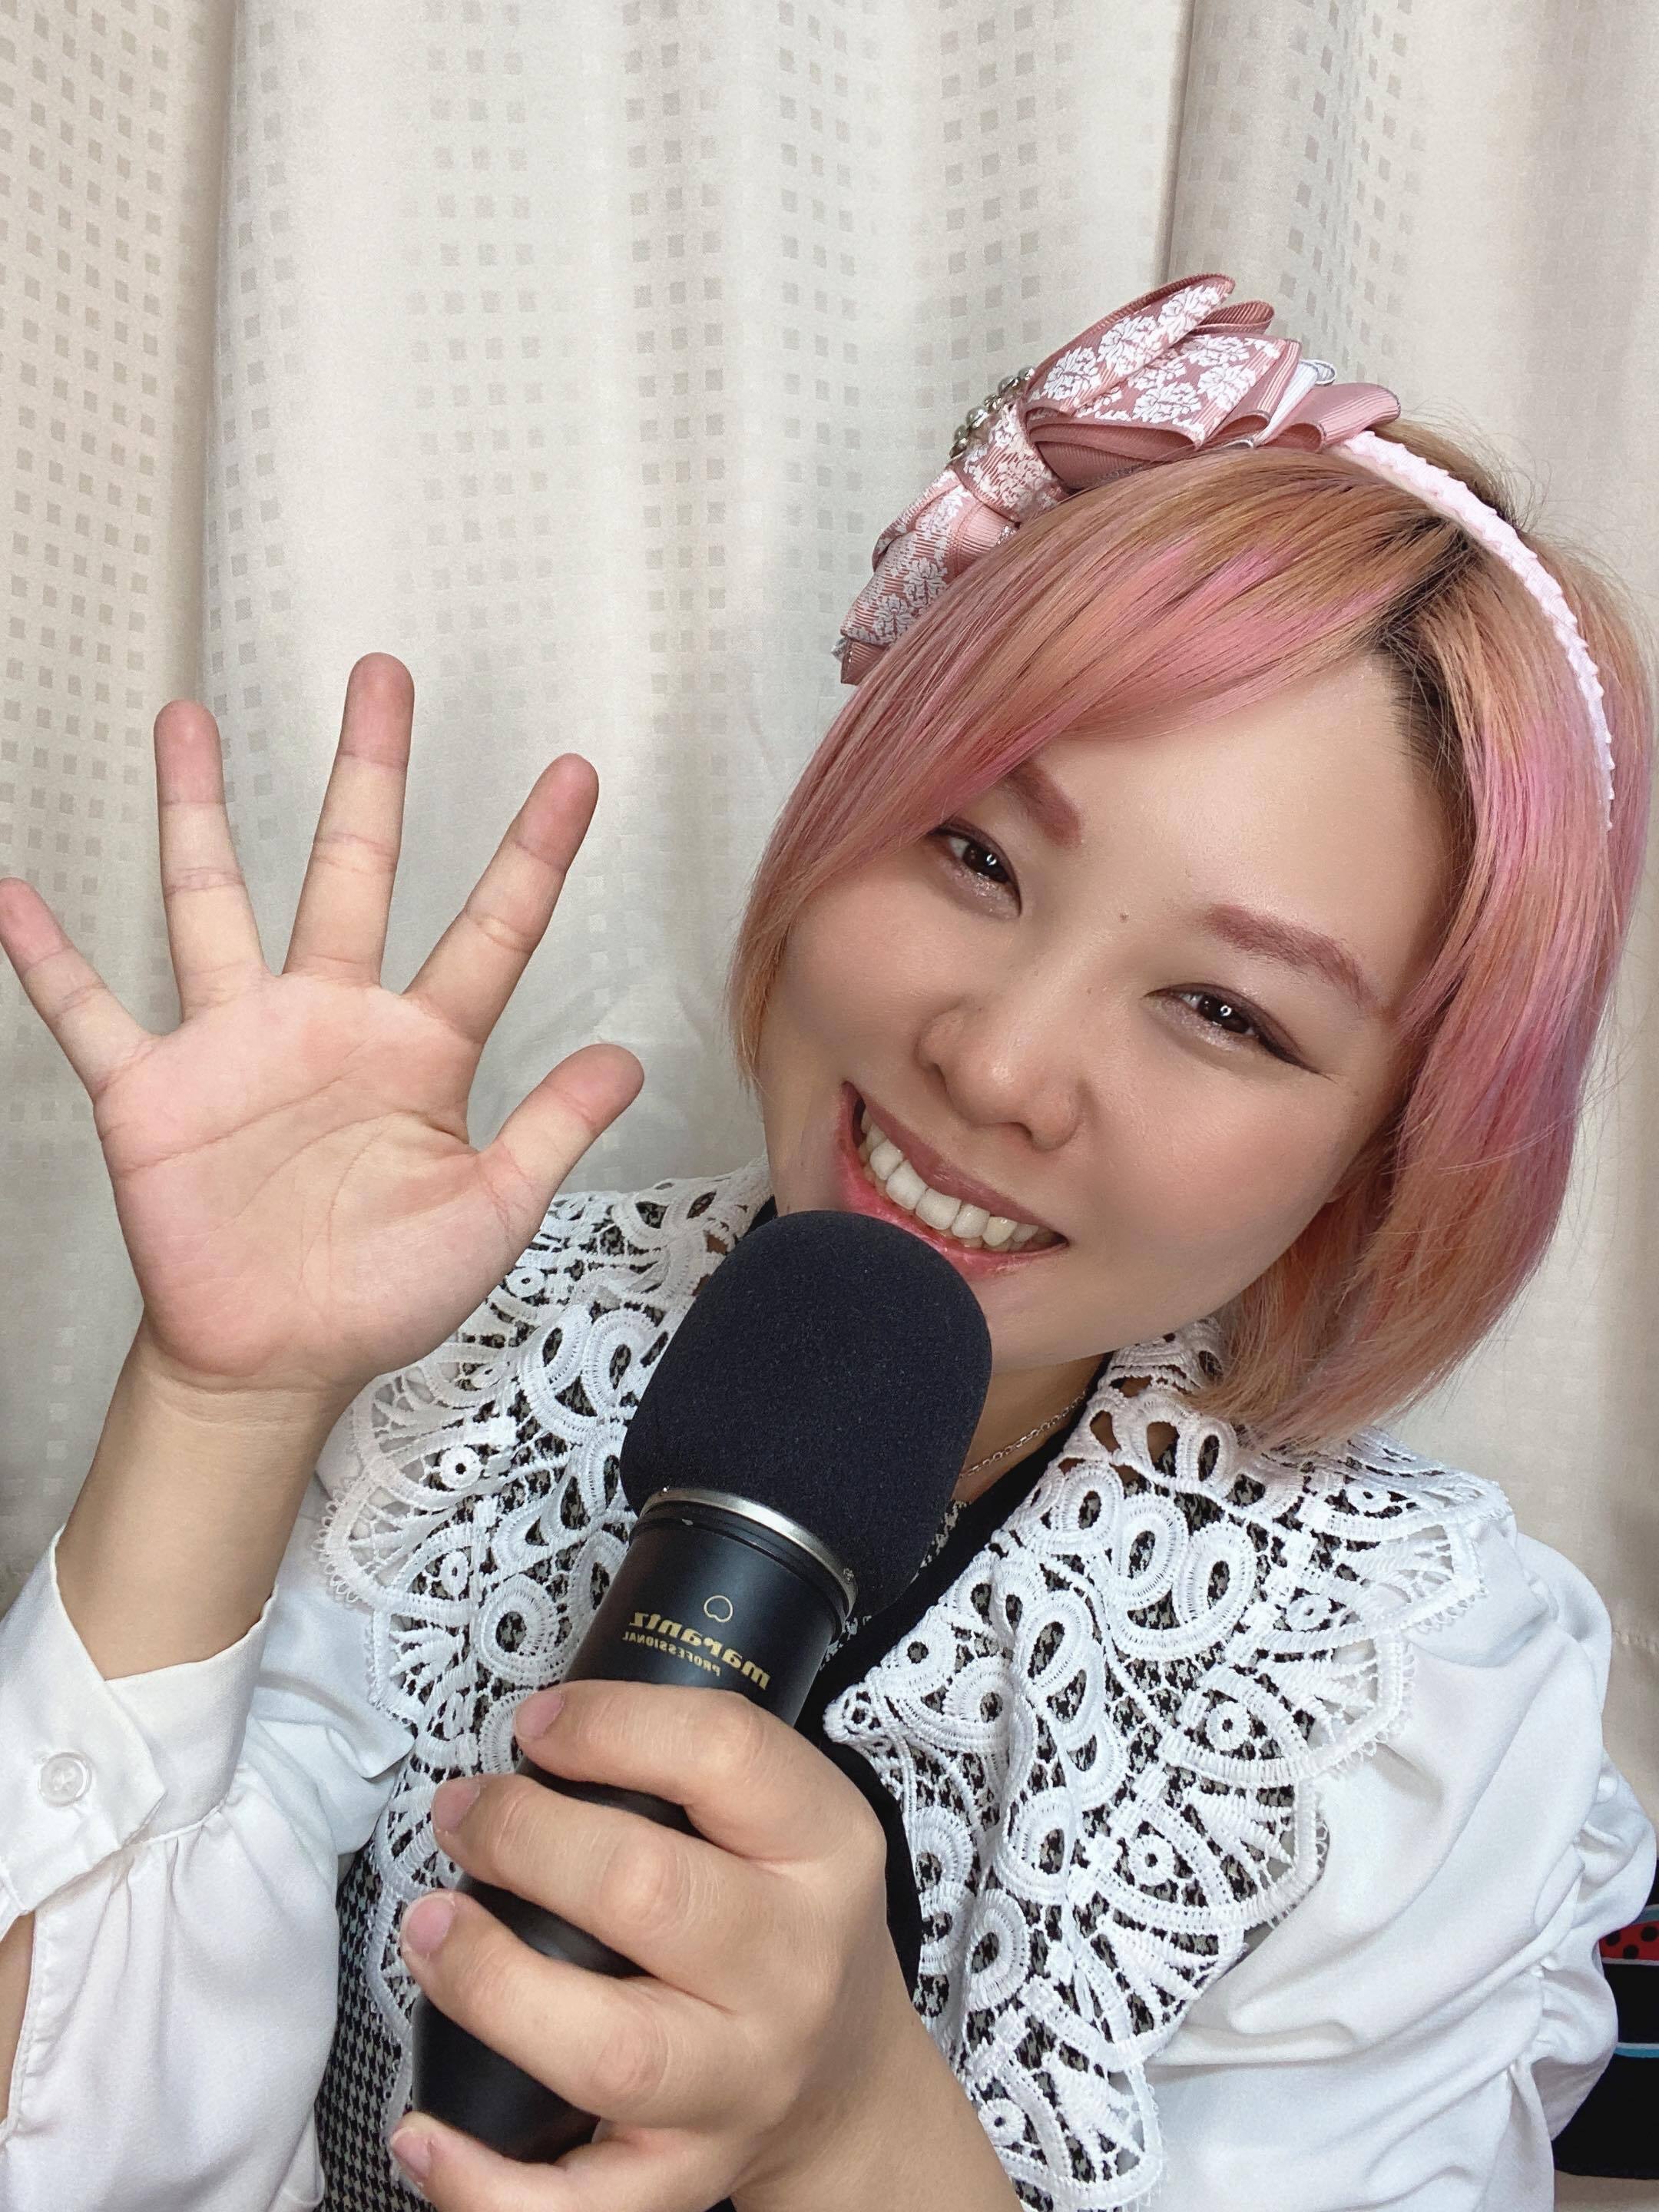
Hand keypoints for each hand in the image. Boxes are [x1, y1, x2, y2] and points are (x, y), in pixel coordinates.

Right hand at [0, 655, 641, 1411]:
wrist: (276, 1363)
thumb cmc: (383, 1291)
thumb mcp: (490, 1211)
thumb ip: (551, 1129)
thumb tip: (628, 1060)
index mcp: (420, 1047)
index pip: (490, 931)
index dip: (534, 854)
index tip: (575, 773)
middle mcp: (328, 1018)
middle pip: (351, 869)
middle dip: (369, 773)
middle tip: (383, 675)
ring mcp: (236, 1044)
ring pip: (213, 901)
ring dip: (196, 813)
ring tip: (185, 717)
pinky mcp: (154, 1091)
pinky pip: (90, 1012)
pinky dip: (48, 959)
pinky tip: (13, 893)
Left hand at [390, 1681, 996, 2211]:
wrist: (850, 2080)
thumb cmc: (784, 1920)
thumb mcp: (790, 1819)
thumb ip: (690, 1769)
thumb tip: (536, 1732)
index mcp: (825, 1851)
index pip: (727, 1755)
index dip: (611, 1725)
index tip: (533, 1724)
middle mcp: (793, 1969)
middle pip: (651, 1894)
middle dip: (527, 1840)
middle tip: (462, 1813)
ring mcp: (741, 2085)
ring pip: (611, 2050)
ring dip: (491, 1984)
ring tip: (427, 1929)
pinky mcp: (686, 2181)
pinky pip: (580, 2207)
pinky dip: (485, 2185)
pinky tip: (422, 2134)